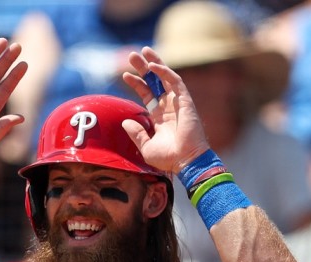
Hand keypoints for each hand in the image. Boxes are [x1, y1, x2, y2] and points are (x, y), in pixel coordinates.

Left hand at [120, 46, 211, 174]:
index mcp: (159, 116)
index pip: (147, 94)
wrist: (185, 161)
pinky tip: (153, 66)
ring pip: (165, 77)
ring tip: (143, 51)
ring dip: (154, 63)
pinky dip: (164, 72)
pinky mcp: (185, 101)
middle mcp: (168, 106)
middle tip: (132, 55)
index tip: (125, 75)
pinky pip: (175, 82)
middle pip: (154, 81)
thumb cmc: (168, 158)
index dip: (137, 83)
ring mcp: (177, 102)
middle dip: (143, 68)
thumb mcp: (146, 146)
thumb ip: (136, 133)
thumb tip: (125, 122)